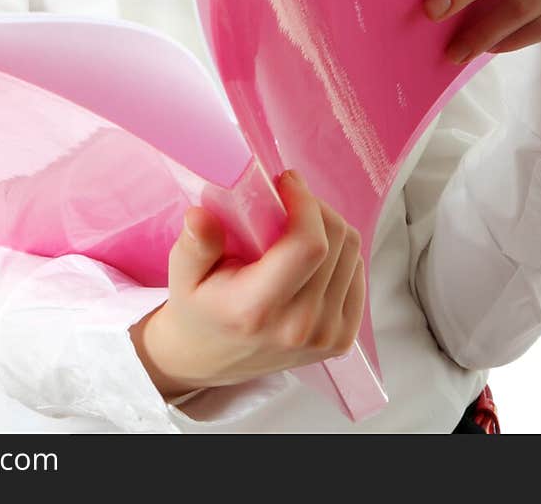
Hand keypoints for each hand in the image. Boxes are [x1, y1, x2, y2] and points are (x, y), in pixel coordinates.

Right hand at [129, 170, 365, 397]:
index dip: (306, 203)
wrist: (210, 358)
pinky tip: (311, 253)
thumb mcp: (182, 275)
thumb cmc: (198, 308)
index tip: (286, 182)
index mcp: (259, 310)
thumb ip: (194, 246)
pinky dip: (339, 253)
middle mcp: (300, 327)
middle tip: (288, 199)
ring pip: (352, 253)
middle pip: (337, 242)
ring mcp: (327, 336)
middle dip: (315, 207)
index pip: (308, 246)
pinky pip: (358, 273)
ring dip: (328, 227)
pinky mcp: (343, 338)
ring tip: (296, 226)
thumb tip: (200, 216)